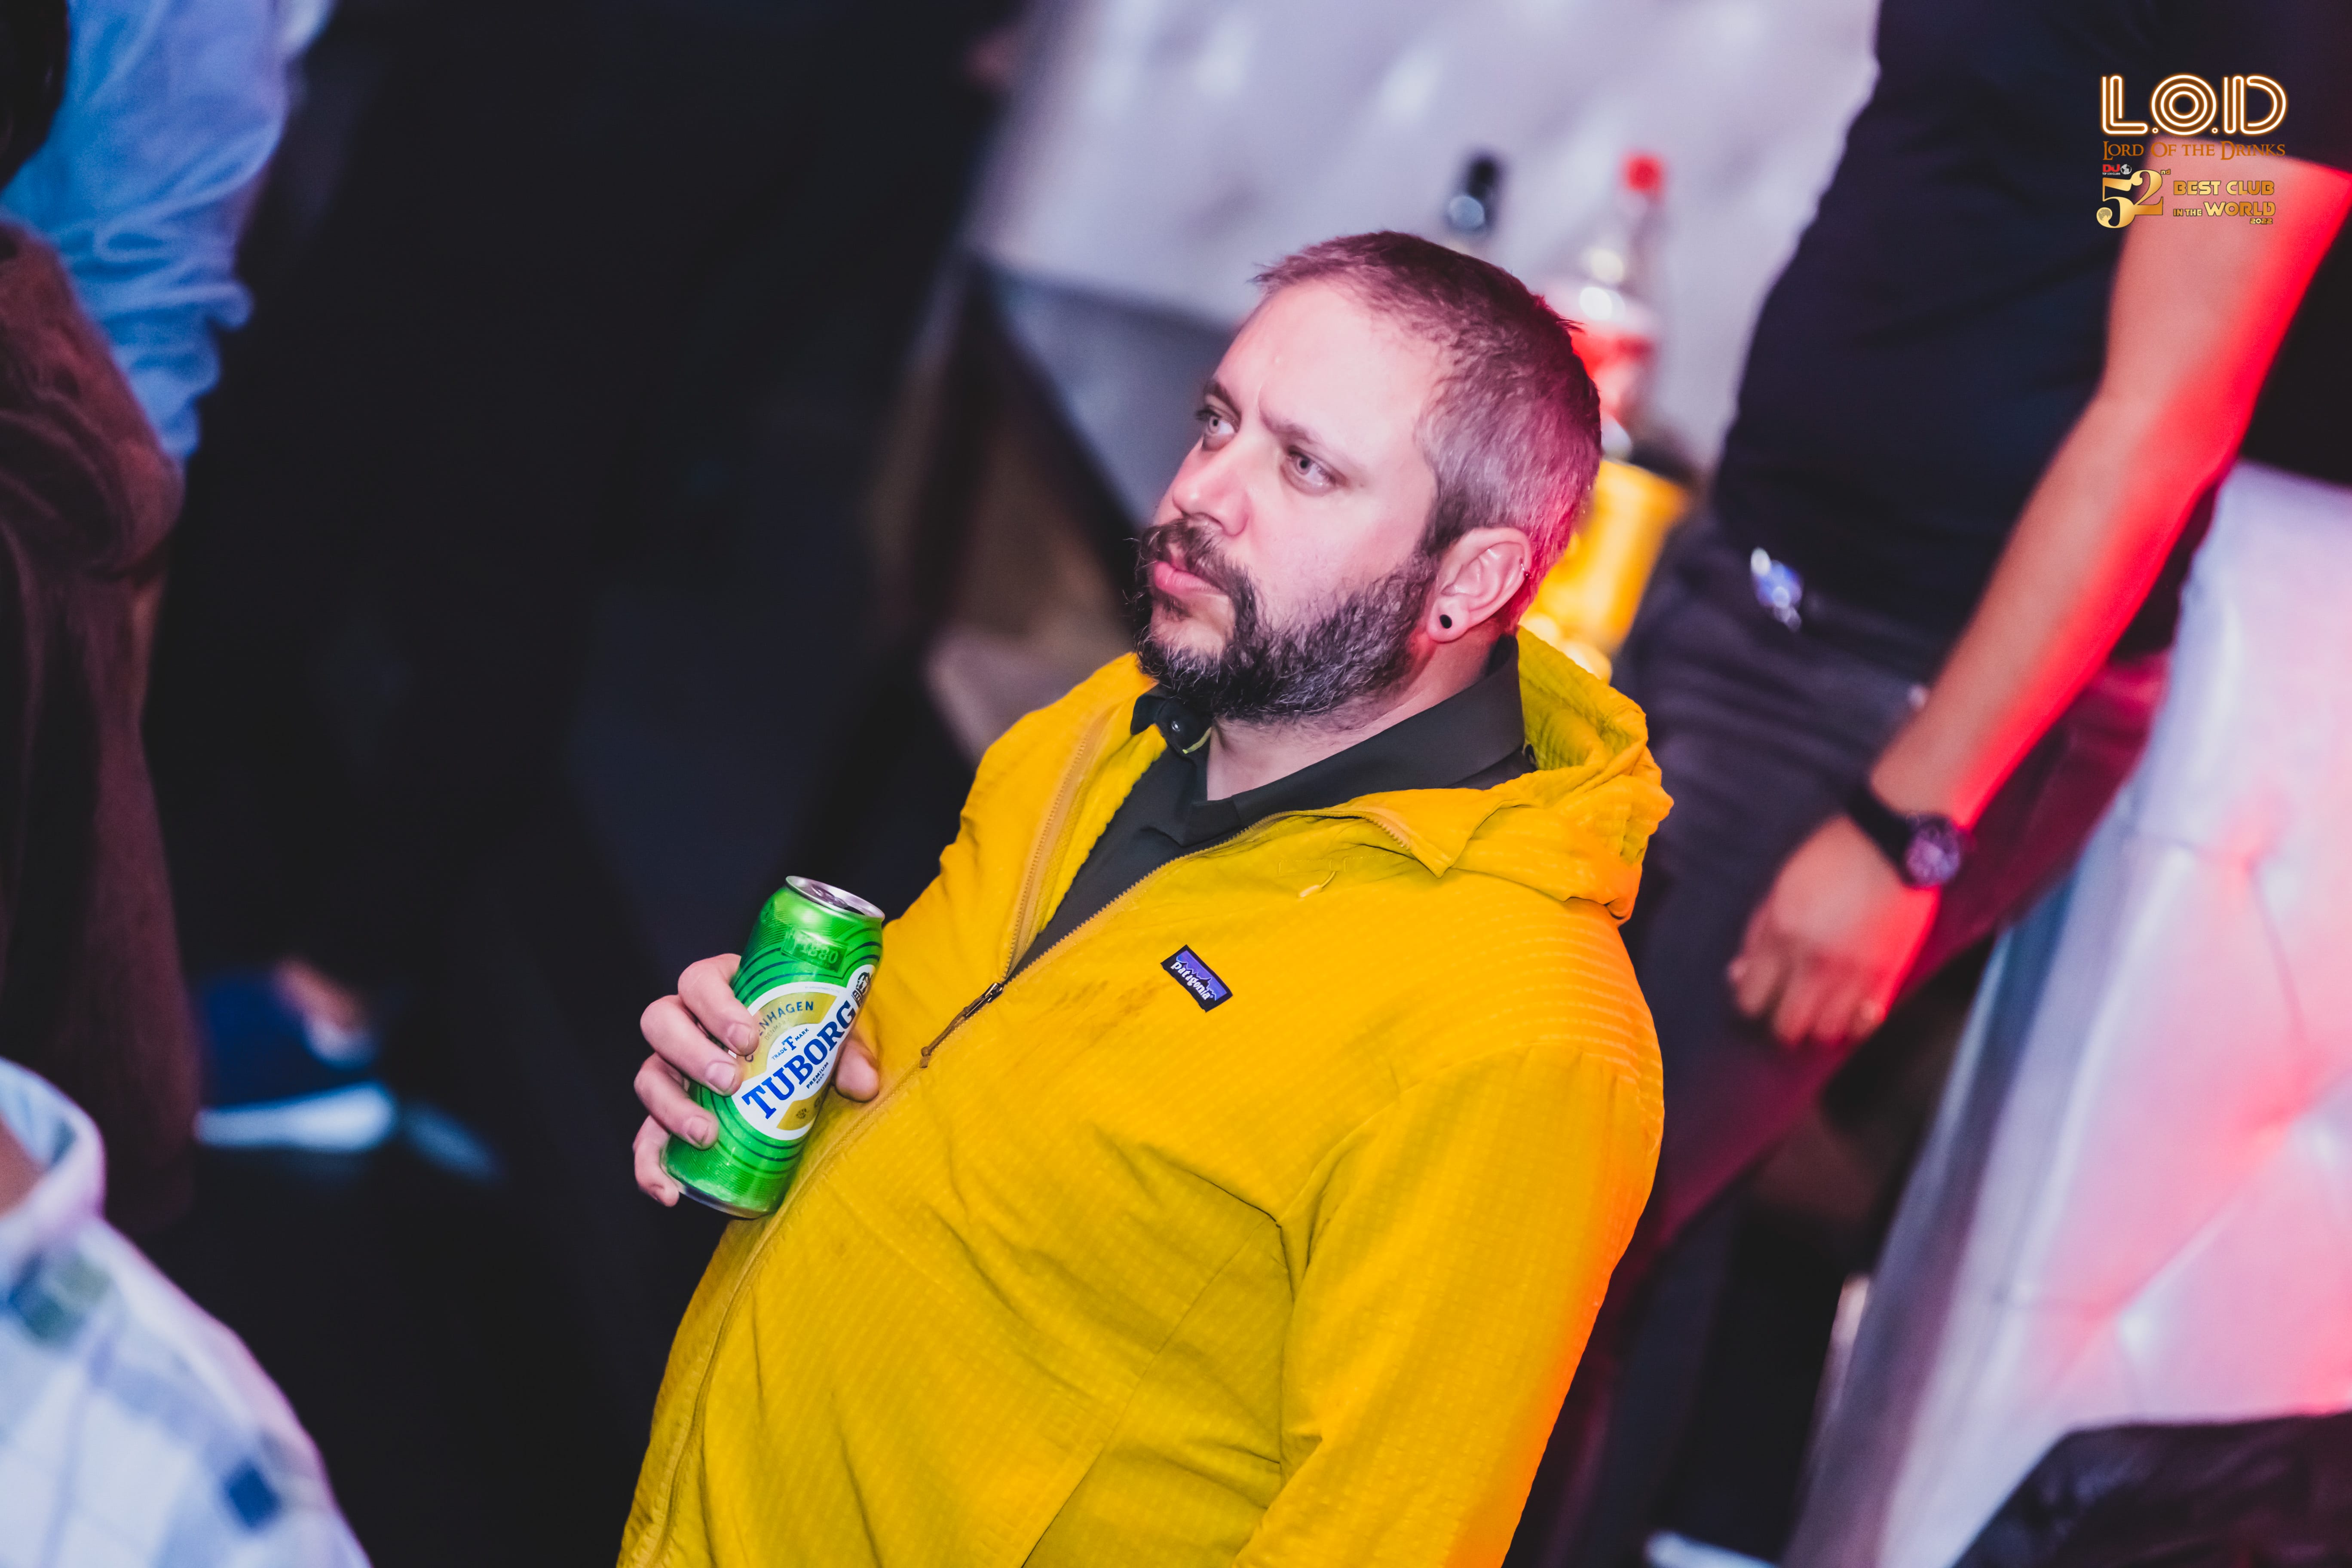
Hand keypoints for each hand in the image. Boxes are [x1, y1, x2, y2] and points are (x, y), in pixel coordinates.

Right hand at [631, 954, 882, 1204]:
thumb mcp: (828, 1032)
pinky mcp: (667, 1113)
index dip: (715, 1006)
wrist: (796, 1061)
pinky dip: (650, 1164)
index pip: (699, 981)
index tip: (748, 1037)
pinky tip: (669, 1190)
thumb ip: (846, 1052)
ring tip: (706, 1135)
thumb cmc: (805, 1033)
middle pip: (661, 1022)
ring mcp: (671, 1068)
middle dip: (691, 1053)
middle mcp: (686, 1022)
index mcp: (720, 988)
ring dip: (670, 1107)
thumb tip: (864, 1084)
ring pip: (649, 1077)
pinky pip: (646, 1137)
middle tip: (731, 1082)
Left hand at [1728, 816, 1938, 1049]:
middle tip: (1787, 1009)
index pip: (1752, 998)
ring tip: (1819, 1010)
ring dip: (1819, 1026)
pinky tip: (1850, 1011)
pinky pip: (1866, 1023)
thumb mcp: (1780, 887)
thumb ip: (1757, 934)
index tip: (1757, 997)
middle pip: (1787, 1026)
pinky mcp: (1888, 974)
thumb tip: (1738, 973)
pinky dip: (1855, 1024)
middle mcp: (1815, 959)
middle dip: (1781, 1023)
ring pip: (1827, 1032)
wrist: (1891, 843)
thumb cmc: (1831, 858)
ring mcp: (1854, 971)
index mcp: (1782, 933)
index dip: (1750, 1002)